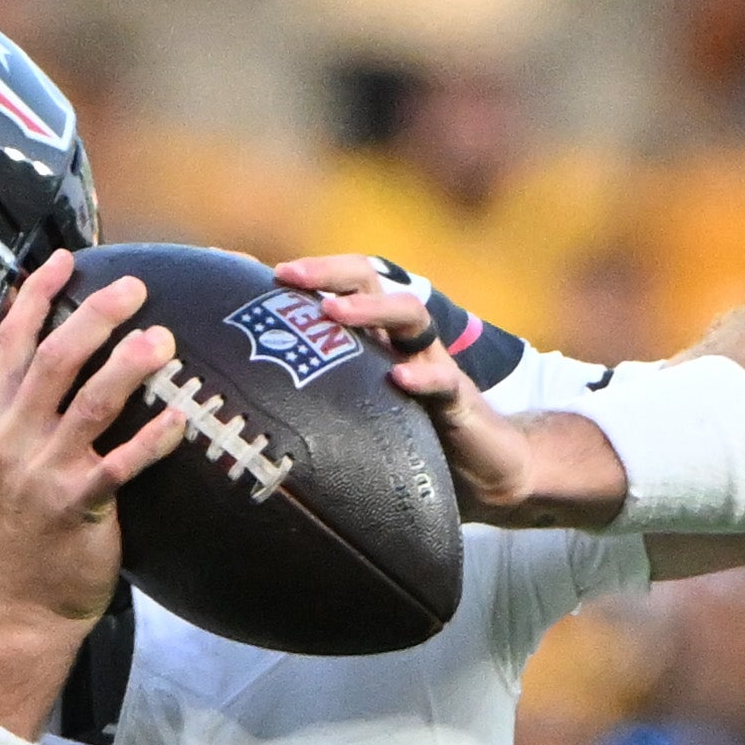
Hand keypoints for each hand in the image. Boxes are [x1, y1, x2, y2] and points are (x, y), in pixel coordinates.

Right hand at [0, 253, 187, 636]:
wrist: (20, 598)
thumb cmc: (24, 528)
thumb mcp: (5, 459)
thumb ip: (26, 408)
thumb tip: (62, 354)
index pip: (10, 341)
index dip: (37, 295)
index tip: (65, 261)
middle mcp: (14, 439)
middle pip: (53, 359)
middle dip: (93, 316)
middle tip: (132, 291)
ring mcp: (44, 472)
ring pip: (88, 403)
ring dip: (127, 365)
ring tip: (160, 341)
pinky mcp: (78, 505)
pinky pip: (121, 464)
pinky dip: (152, 437)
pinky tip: (180, 416)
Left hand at [270, 254, 594, 520]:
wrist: (482, 472)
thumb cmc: (409, 440)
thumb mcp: (358, 412)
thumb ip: (323, 395)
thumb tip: (261, 399)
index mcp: (379, 339)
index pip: (349, 288)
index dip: (316, 275)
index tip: (274, 273)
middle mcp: (406, 342)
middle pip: (375, 285)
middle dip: (332, 273)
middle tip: (292, 275)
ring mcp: (435, 366)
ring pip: (411, 316)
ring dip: (369, 310)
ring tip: (332, 313)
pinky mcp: (460, 402)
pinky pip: (444, 382)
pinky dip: (422, 377)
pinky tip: (397, 378)